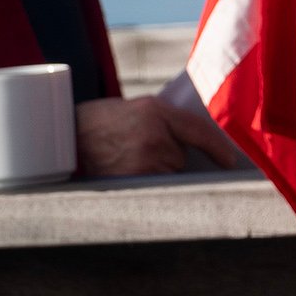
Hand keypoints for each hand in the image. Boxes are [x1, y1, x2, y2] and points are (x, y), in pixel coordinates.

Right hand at [76, 96, 244, 177]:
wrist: (65, 136)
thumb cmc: (102, 121)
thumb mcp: (137, 109)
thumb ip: (165, 122)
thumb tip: (196, 146)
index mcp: (156, 111)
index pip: (199, 130)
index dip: (218, 148)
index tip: (230, 162)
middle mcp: (153, 136)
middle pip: (182, 157)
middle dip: (173, 158)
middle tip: (144, 151)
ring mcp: (142, 160)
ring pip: (168, 174)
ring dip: (159, 172)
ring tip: (130, 160)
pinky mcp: (131, 180)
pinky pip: (153, 186)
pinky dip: (148, 184)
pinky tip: (128, 172)